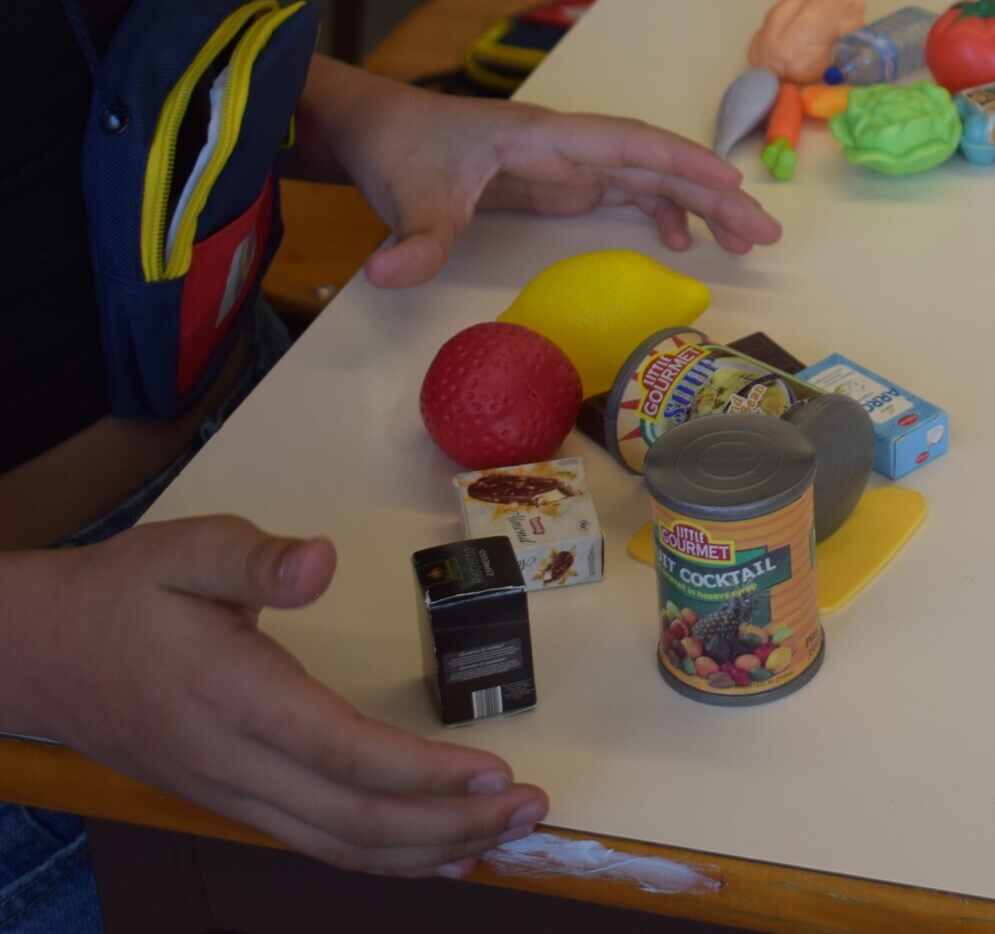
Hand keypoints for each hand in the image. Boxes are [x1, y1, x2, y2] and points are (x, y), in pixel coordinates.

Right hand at [1, 517, 547, 876]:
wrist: (40, 654)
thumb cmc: (123, 597)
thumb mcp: (186, 550)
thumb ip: (255, 558)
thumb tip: (320, 560)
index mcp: (236, 699)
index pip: (345, 755)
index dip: (425, 776)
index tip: (496, 774)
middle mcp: (236, 764)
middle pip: (356, 821)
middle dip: (453, 824)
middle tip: (532, 810)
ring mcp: (232, 793)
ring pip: (339, 846)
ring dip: (429, 850)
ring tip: (506, 839)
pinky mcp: (232, 801)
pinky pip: (317, 843)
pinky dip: (383, 857)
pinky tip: (437, 857)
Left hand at [296, 60, 781, 286]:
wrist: (377, 130)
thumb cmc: (399, 150)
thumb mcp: (404, 196)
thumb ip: (412, 238)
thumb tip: (392, 279)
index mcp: (545, 137)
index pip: (628, 144)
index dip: (682, 163)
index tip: (732, 185)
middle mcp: (570, 145)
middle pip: (658, 164)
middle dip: (715, 195)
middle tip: (766, 233)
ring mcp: (569, 163)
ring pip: (653, 178)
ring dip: (702, 206)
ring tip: (749, 242)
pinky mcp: (561, 182)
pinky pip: (628, 192)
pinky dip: (661, 213)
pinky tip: (683, 242)